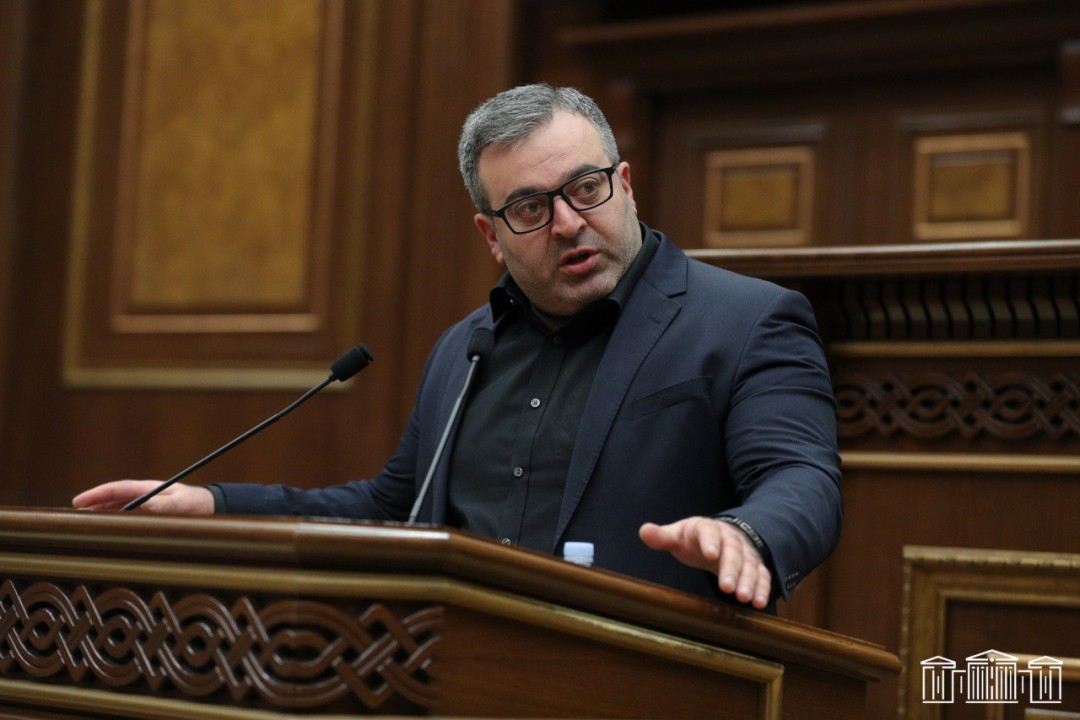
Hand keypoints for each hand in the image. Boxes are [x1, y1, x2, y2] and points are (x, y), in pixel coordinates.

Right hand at [72, 480, 213, 514]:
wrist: (211, 506)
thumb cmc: (196, 505)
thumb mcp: (181, 504)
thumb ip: (164, 505)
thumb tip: (145, 504)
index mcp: (149, 488)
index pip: (117, 488)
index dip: (96, 494)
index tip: (79, 501)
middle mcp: (145, 492)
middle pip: (114, 496)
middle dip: (94, 502)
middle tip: (74, 512)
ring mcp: (148, 500)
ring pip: (119, 503)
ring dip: (102, 509)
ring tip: (85, 518)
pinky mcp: (152, 509)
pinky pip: (128, 510)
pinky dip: (115, 515)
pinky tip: (107, 522)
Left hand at [639, 516, 771, 608]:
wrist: (719, 536)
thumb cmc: (695, 539)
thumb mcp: (678, 535)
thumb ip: (662, 537)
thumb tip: (644, 531)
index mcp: (707, 528)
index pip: (709, 532)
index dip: (710, 542)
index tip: (709, 554)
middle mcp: (729, 539)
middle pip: (732, 551)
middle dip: (731, 569)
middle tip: (727, 588)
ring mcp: (744, 552)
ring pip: (750, 564)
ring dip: (749, 581)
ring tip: (744, 598)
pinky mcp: (754, 565)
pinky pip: (762, 575)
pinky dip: (763, 588)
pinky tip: (759, 603)